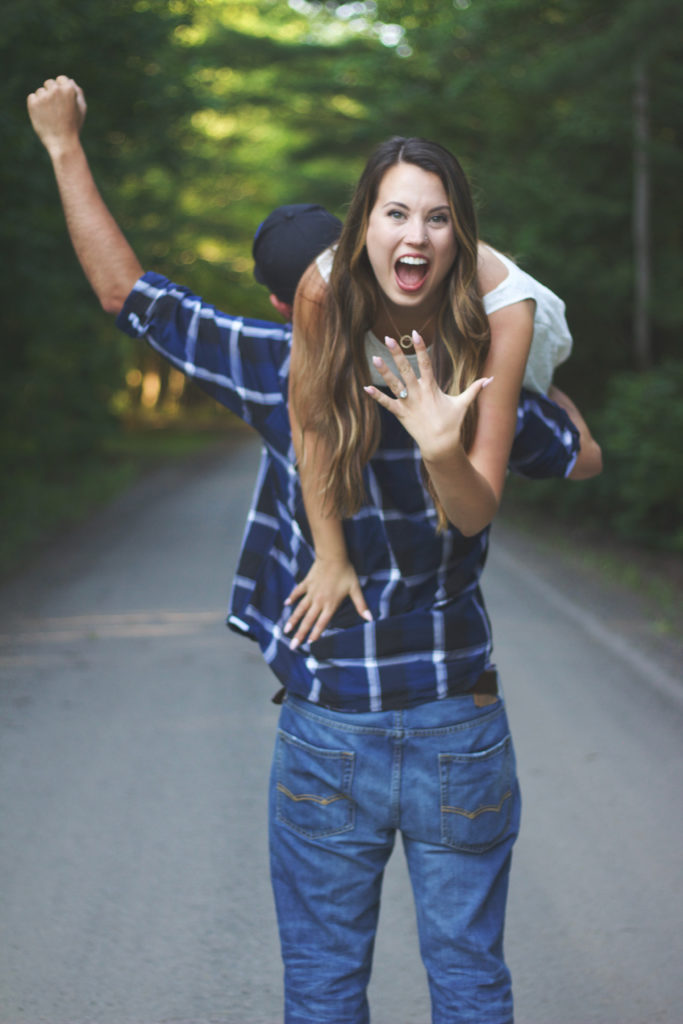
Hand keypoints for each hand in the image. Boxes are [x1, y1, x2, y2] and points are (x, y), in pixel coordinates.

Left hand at [27, 76, 86, 156]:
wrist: (62, 143)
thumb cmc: (74, 127)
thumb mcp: (81, 110)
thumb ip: (78, 93)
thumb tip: (70, 81)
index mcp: (69, 89)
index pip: (61, 79)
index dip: (62, 91)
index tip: (62, 102)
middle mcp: (55, 90)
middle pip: (49, 83)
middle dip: (51, 94)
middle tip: (56, 111)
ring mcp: (43, 96)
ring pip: (40, 91)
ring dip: (43, 101)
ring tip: (51, 116)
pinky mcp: (33, 103)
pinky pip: (32, 98)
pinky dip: (35, 106)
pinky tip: (43, 116)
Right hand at [284, 556, 371, 649]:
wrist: (333, 556)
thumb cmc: (345, 572)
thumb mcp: (355, 589)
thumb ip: (361, 605)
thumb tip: (370, 618)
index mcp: (330, 604)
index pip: (321, 623)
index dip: (315, 634)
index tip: (308, 644)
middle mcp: (318, 601)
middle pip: (308, 620)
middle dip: (300, 634)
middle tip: (292, 645)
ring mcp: (311, 592)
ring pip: (300, 609)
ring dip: (293, 620)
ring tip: (286, 630)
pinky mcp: (306, 583)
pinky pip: (297, 592)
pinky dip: (292, 598)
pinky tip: (286, 604)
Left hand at [364, 331, 492, 463]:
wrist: (441, 444)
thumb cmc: (452, 423)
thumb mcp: (463, 404)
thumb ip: (474, 389)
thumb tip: (491, 379)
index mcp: (432, 387)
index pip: (426, 363)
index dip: (421, 348)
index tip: (415, 333)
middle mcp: (418, 393)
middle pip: (406, 369)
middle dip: (397, 353)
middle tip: (388, 338)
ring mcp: (408, 403)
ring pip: (394, 384)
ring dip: (384, 372)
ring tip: (375, 358)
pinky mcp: (401, 414)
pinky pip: (387, 404)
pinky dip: (376, 397)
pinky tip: (366, 388)